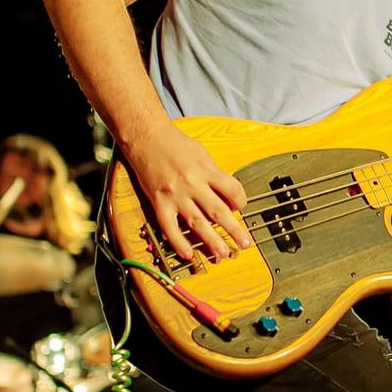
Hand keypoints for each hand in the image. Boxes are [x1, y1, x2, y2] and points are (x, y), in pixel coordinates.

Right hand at [126, 122, 251, 261]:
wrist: (147, 137)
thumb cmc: (174, 143)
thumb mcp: (201, 153)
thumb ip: (214, 174)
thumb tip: (227, 194)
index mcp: (206, 170)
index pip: (232, 190)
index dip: (241, 201)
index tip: (241, 207)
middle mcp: (192, 184)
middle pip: (218, 211)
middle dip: (234, 230)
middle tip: (244, 244)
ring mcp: (175, 195)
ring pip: (197, 223)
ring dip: (211, 240)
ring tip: (222, 254)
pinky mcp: (159, 202)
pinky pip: (170, 227)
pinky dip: (179, 242)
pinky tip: (188, 254)